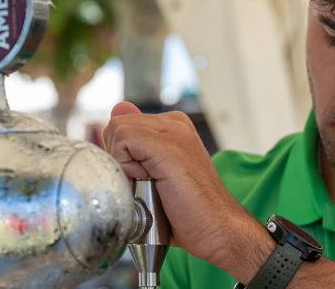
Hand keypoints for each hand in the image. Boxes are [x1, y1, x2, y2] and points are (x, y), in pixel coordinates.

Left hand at [102, 102, 272, 277]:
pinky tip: (149, 181)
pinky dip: (126, 166)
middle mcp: (174, 123)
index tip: (145, 179)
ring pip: (117, 130)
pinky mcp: (168, 144)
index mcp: (172, 126)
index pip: (122, 126)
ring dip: (122, 164)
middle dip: (118, 159)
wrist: (218, 228)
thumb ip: (135, 143)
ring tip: (150, 184)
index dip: (121, 157)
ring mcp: (174, 130)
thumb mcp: (154, 174)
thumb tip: (118, 107)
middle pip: (116, 126)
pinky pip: (123, 139)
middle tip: (146, 183)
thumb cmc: (188, 211)